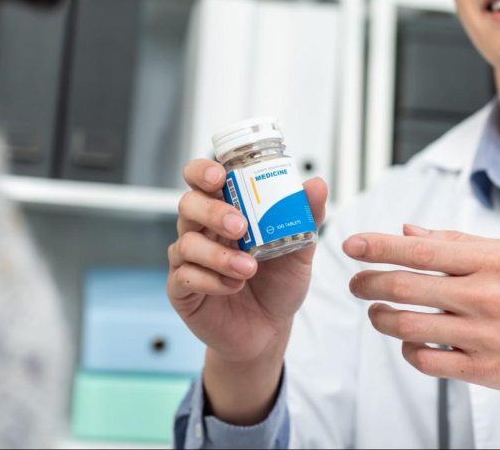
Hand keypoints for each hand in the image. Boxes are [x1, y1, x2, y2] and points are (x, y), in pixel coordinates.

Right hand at [167, 158, 327, 364]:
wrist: (270, 330)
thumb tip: (317, 185)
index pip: (201, 178)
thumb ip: (306, 217)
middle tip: (240, 226)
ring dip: (219, 255)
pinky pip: (185, 277)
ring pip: (186, 242)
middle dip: (213, 211)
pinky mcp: (182, 289)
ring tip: (248, 268)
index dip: (203, 171)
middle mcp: (202, 230)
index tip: (220, 176)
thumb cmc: (278, 283)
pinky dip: (211, 280)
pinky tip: (233, 286)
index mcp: (225, 210)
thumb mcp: (299, 250)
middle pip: (188, 204)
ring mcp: (188, 259)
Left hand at [343, 225, 499, 421]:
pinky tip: (410, 342)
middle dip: (367, 283)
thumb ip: (455, 243)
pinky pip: (427, 361)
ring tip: (377, 313)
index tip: (350, 244)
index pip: (419, 249)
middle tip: (355, 282)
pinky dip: (409, 351)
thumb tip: (407, 232)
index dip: (377, 246)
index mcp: (491, 260)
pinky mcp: (484, 370)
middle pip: (404, 286)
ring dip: (381, 318)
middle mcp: (486, 296)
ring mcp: (484, 335)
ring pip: (408, 326)